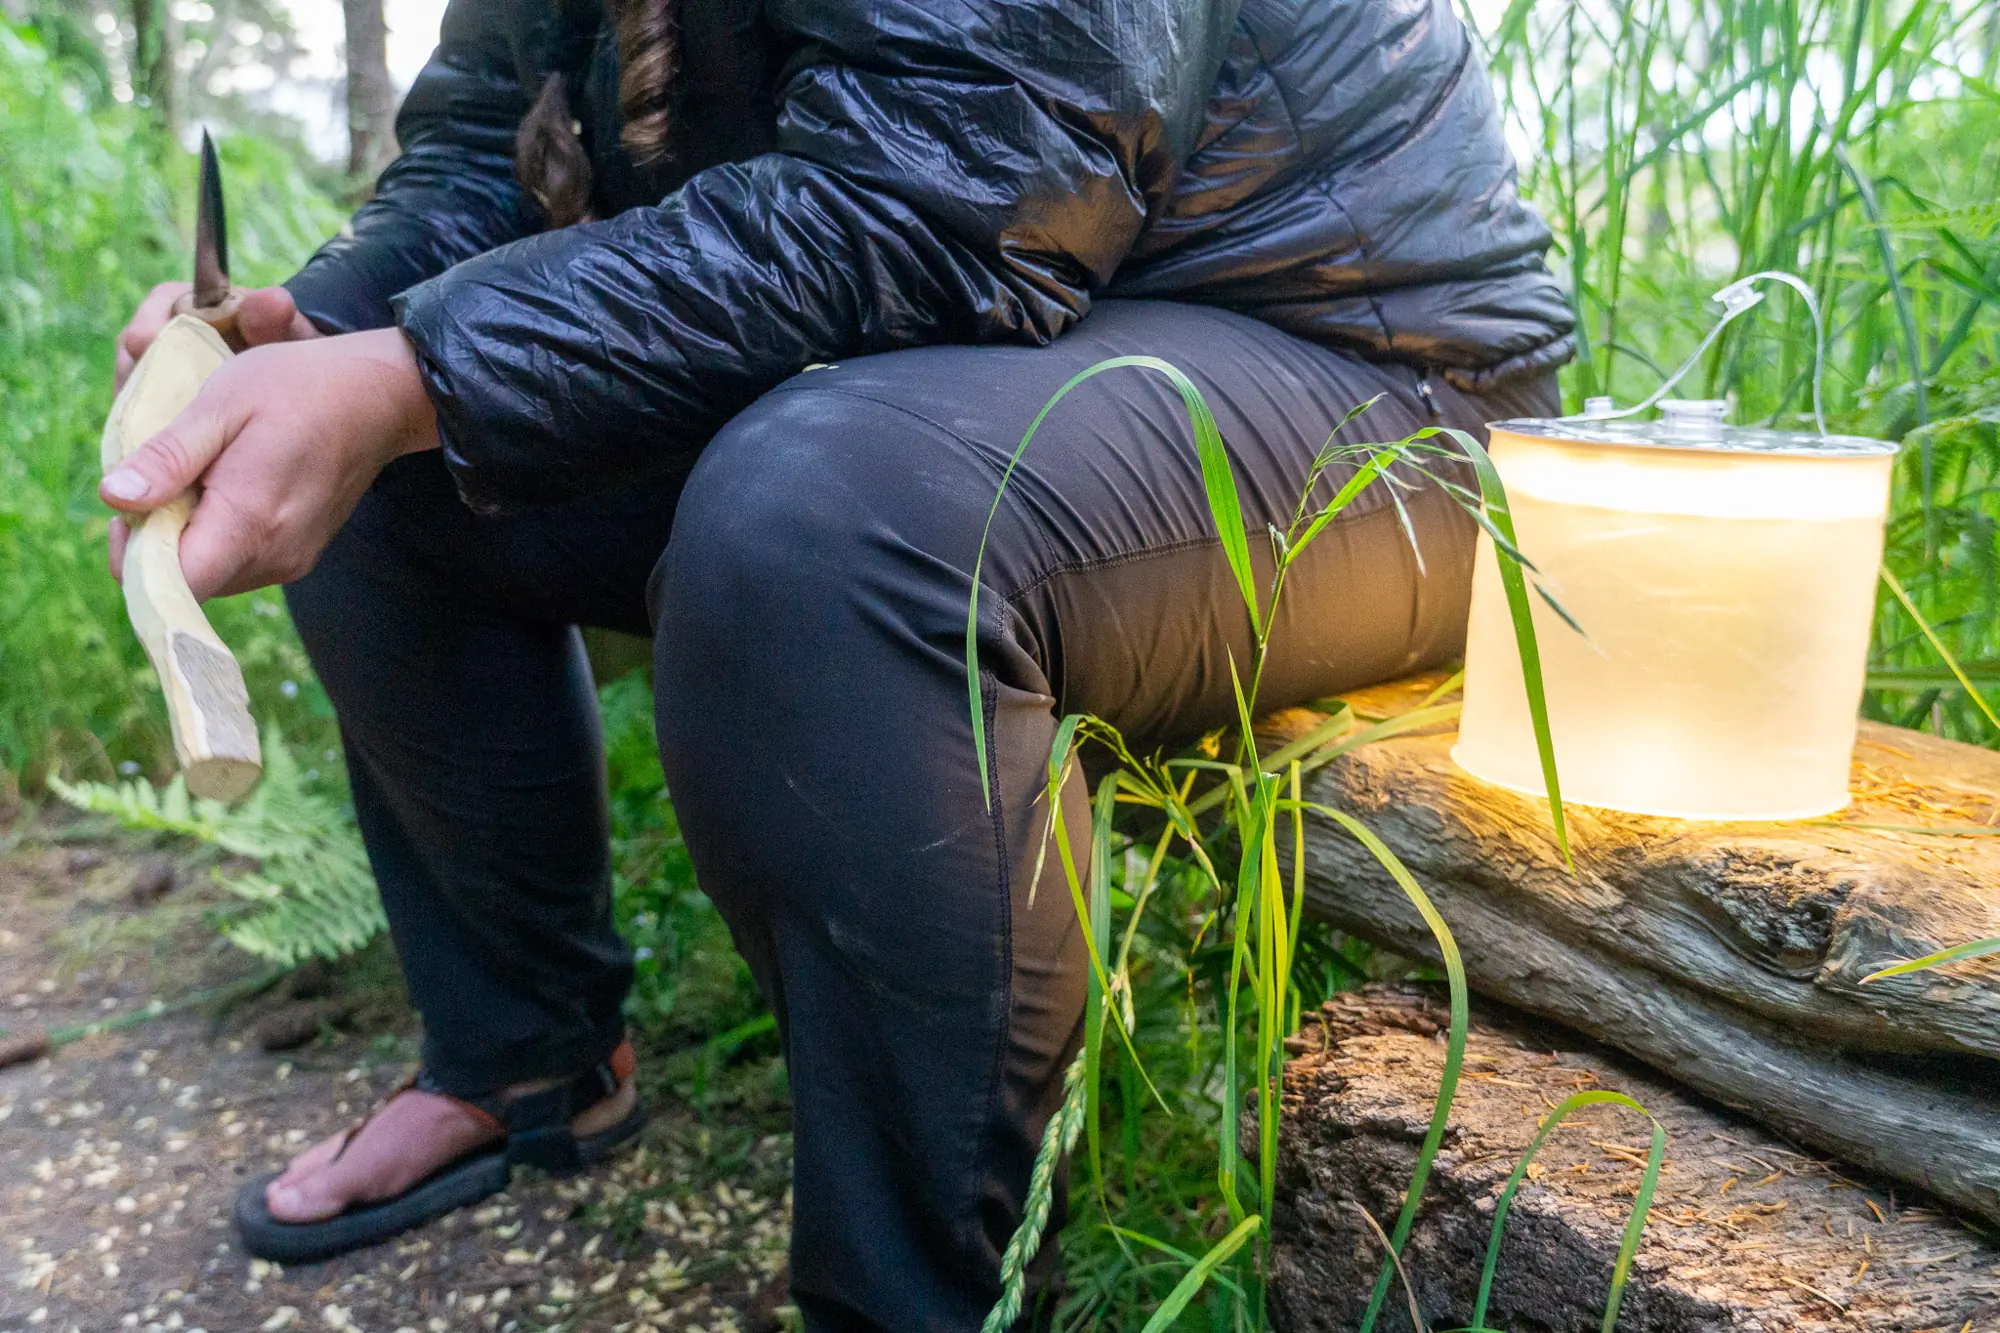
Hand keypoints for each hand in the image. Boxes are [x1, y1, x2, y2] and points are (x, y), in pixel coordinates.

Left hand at [110, 285, 326, 578]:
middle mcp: (273, 556)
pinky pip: (238, 561)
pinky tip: (229, 486)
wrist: (380, 396)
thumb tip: (114, 498)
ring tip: (201, 476)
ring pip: (210, 573)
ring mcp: (291, 561)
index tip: (131, 502)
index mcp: (250, 521)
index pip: (172, 582)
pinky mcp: (299, 555)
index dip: (133, 552)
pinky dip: (218, 533)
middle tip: (164, 475)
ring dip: (188, 535)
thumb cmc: (300, 388)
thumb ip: (168, 458)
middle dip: (157, 538)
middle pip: (186, 580)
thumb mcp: (222, 405)